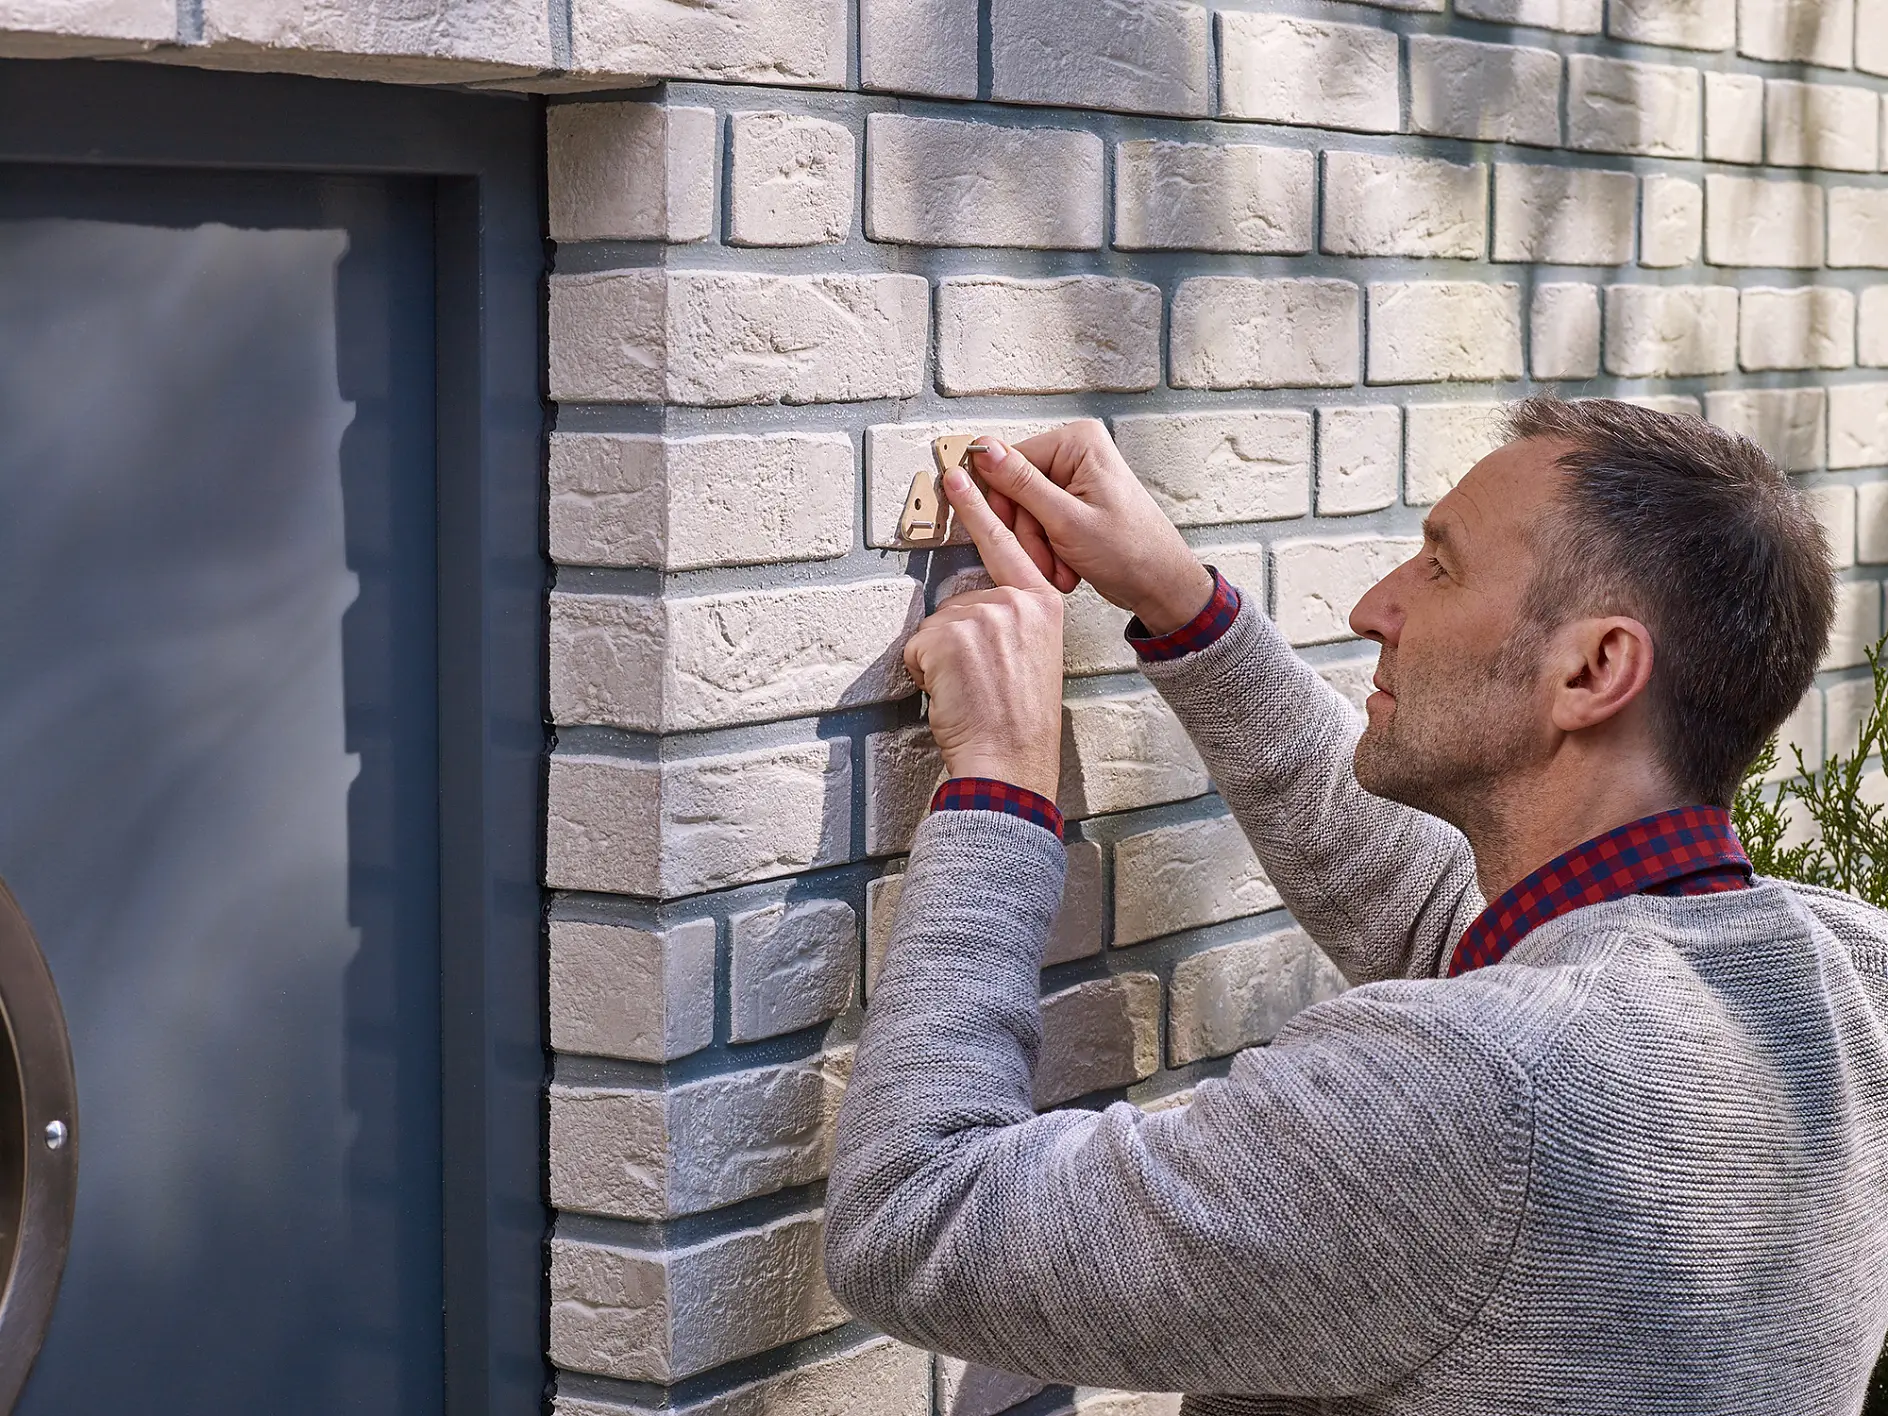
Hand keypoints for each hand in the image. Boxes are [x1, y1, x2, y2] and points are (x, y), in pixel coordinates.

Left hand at [903, 465, 1064, 800]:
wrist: (1011, 757)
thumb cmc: (1020, 720)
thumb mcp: (1033, 656)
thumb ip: (1011, 623)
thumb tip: (976, 621)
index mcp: (1043, 604)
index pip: (1007, 544)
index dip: (979, 508)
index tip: (958, 473)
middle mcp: (1018, 601)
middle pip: (960, 604)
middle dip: (955, 645)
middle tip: (981, 683)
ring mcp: (984, 615)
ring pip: (936, 628)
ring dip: (940, 662)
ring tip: (971, 692)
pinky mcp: (952, 633)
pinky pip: (918, 647)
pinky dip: (925, 674)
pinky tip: (954, 694)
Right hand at [972, 420, 1214, 635]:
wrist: (1159, 584)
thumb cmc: (1132, 552)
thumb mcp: (1066, 520)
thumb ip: (1021, 484)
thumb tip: (986, 452)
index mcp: (1078, 443)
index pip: (1009, 460)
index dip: (1004, 502)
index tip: (1007, 531)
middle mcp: (1076, 454)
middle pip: (1015, 490)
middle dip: (1027, 533)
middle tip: (1044, 558)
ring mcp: (1074, 480)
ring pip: (1024, 513)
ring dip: (1038, 548)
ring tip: (1060, 567)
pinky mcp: (1072, 504)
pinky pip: (1039, 524)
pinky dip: (1047, 550)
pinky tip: (1065, 565)